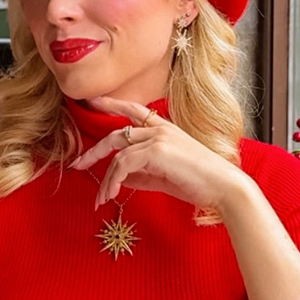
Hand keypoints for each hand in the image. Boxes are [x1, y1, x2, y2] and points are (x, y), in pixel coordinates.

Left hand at [69, 97, 247, 211]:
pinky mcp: (156, 149)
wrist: (223, 187)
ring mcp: (158, 137)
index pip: (133, 110)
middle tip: (77, 165)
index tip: (92, 101)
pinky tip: (112, 194)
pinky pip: (123, 164)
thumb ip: (141, 175)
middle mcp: (160, 128)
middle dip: (93, 151)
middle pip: (116, 134)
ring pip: (117, 153)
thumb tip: (119, 179)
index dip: (111, 103)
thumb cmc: (199, 183)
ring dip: (105, 179)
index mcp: (164, 129)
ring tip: (101, 198)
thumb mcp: (164, 177)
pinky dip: (113, 180)